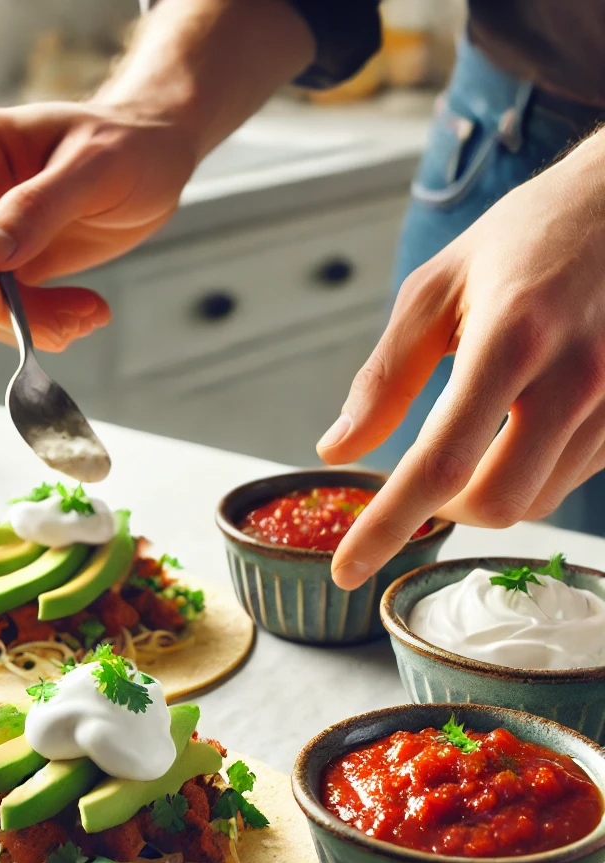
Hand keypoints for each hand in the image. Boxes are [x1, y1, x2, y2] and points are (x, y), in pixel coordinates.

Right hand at [0, 102, 197, 350]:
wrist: (156, 160)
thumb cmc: (129, 145)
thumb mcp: (95, 166)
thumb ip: (38, 206)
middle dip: (0, 308)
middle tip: (68, 325)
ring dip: (26, 324)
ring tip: (88, 316)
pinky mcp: (11, 267)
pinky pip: (5, 312)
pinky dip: (42, 325)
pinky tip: (88, 313)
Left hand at [317, 130, 604, 589]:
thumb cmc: (526, 237)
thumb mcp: (436, 290)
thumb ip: (385, 377)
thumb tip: (338, 452)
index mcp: (511, 337)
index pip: (439, 462)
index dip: (387, 526)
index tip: (347, 570)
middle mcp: (578, 374)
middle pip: (500, 502)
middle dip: (447, 510)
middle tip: (425, 481)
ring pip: (542, 499)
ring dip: (491, 489)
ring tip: (481, 431)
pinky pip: (578, 475)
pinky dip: (536, 470)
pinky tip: (528, 421)